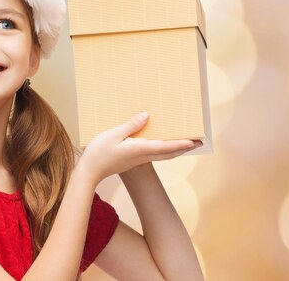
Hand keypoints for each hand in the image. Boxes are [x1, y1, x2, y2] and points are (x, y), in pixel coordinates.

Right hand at [76, 112, 199, 185]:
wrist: (89, 172)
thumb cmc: (99, 153)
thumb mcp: (113, 134)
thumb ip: (131, 125)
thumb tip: (147, 116)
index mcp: (139, 150)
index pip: (166, 147)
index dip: (181, 143)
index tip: (195, 141)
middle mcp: (142, 156)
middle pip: (169, 153)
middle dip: (184, 147)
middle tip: (198, 142)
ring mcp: (138, 159)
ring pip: (163, 154)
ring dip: (176, 148)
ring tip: (186, 142)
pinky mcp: (133, 159)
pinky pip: (154, 153)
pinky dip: (164, 148)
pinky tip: (162, 143)